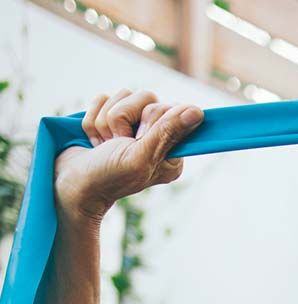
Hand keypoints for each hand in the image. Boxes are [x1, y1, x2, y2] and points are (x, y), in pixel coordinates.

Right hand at [54, 89, 203, 223]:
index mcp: (172, 150)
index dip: (149, 119)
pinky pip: (102, 98)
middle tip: (117, 144)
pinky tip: (94, 140)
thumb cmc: (109, 176)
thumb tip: (197, 112)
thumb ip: (167, 132)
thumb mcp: (142, 156)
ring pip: (122, 95)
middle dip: (123, 119)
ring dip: (105, 121)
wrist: (71, 183)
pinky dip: (92, 119)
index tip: (137, 140)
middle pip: (146, 97)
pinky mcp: (109, 119)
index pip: (171, 108)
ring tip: (104, 145)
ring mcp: (132, 127)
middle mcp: (156, 136)